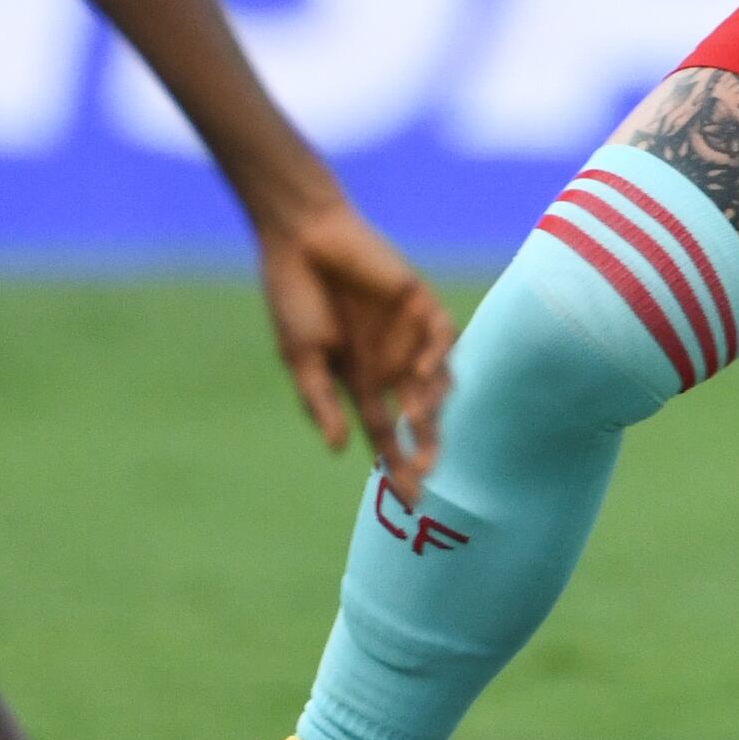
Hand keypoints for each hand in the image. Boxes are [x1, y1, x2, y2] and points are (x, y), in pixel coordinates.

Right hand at [252, 196, 457, 495]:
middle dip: (427, 446)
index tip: (410, 500)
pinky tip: (424, 366)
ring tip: (420, 417)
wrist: (303, 239)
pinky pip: (443, 336)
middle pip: (420, 417)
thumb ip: (321, 401)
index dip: (399, 466)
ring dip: (432, 402)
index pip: (387, 434)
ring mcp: (408, 335)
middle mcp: (391, 364)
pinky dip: (439, 354)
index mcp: (360, 381)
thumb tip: (338, 449)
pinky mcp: (420, 303)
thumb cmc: (295, 297)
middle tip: (428, 471)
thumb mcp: (302, 357)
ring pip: (437, 381)